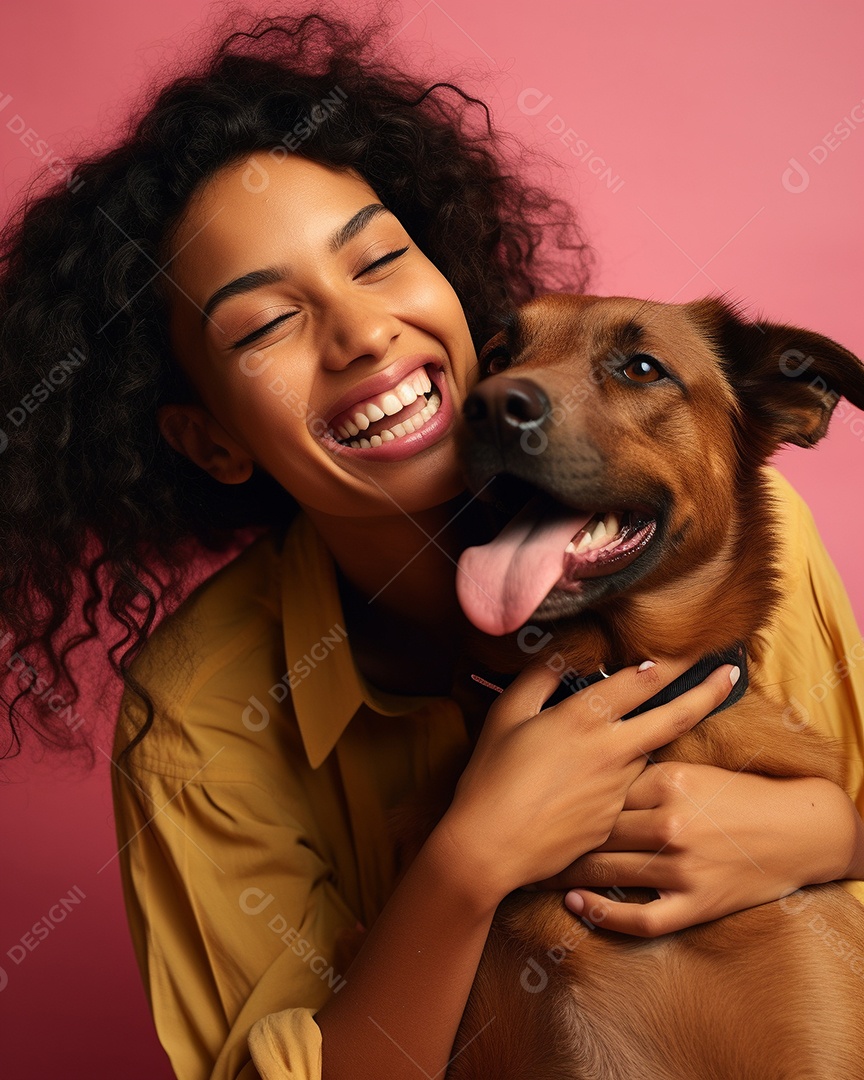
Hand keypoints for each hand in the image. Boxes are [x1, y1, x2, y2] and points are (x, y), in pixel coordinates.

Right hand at [435, 657, 738, 906]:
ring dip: (655, 740)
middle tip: (732, 672)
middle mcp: (612, 749)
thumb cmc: (491, 777)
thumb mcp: (507, 715)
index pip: (642, 679)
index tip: (692, 648)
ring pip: (649, 754)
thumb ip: (538, 679)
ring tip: (655, 732)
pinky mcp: (614, 820)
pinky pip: (628, 790)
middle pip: (675, 714)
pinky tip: (595, 783)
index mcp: (585, 717)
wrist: (491, 846)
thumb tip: (560, 654)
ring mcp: (618, 788)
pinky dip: (624, 778)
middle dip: (708, 690)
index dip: (670, 660)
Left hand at [545, 763, 857, 936]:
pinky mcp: (693, 904)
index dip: (561, 793)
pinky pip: (636, 917)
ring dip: (565, 873)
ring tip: (535, 870)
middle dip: (554, 835)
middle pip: (595, 830)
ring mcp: (680, 868)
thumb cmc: (736, 794)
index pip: (598, 787)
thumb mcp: (689, 767)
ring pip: (606, 872)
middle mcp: (669, 823)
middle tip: (520, 837)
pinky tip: (574, 905)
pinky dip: (600, 914)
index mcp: (666, 780)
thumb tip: (586, 758)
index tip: (529, 796)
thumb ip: (640, 765)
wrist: (795, 831)